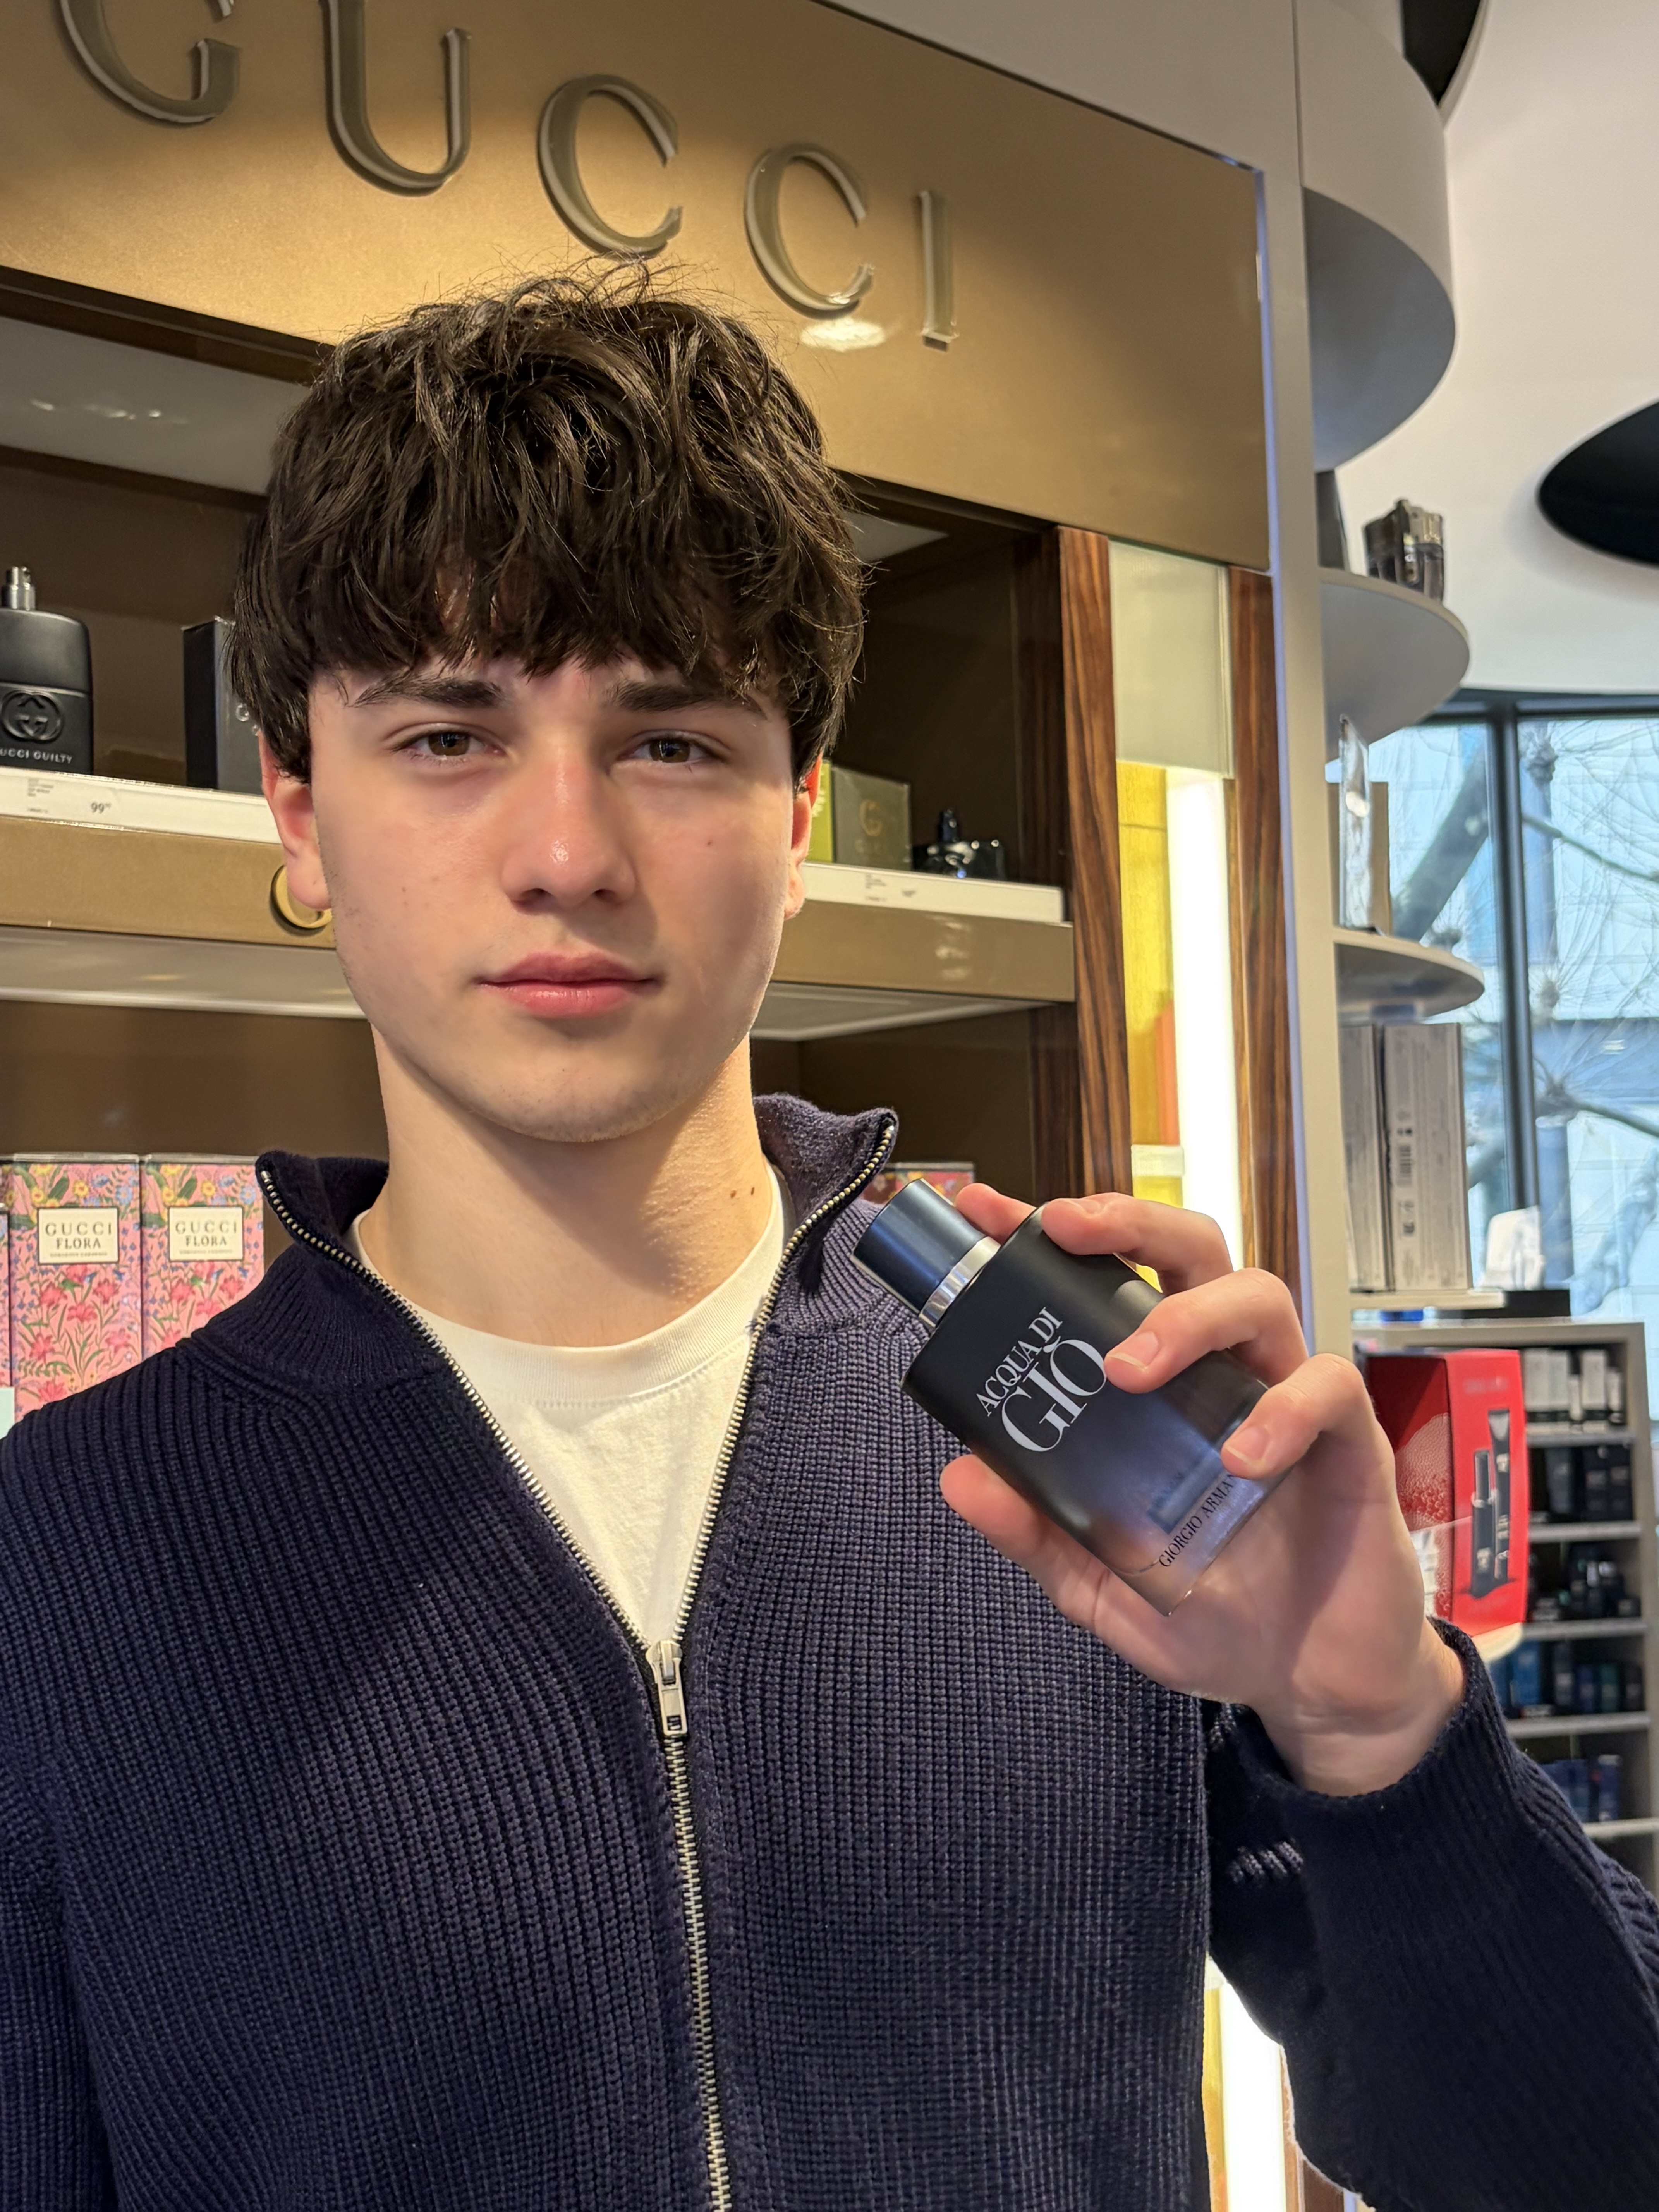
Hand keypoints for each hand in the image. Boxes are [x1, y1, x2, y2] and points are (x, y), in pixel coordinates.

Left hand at [938, 1186, 1464, 1796]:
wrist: (1311, 1685)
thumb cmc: (1218, 1619)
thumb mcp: (1105, 1586)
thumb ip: (1040, 1533)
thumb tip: (960, 1478)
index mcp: (1166, 1391)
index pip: (1116, 1283)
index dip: (1060, 1238)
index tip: (990, 1209)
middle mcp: (1224, 1376)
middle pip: (1193, 1251)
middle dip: (1129, 1224)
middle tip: (1065, 1230)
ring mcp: (1288, 1400)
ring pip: (1257, 1297)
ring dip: (1188, 1318)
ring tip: (1130, 1370)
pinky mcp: (1351, 1442)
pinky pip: (1327, 1387)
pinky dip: (1283, 1412)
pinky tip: (1241, 1458)